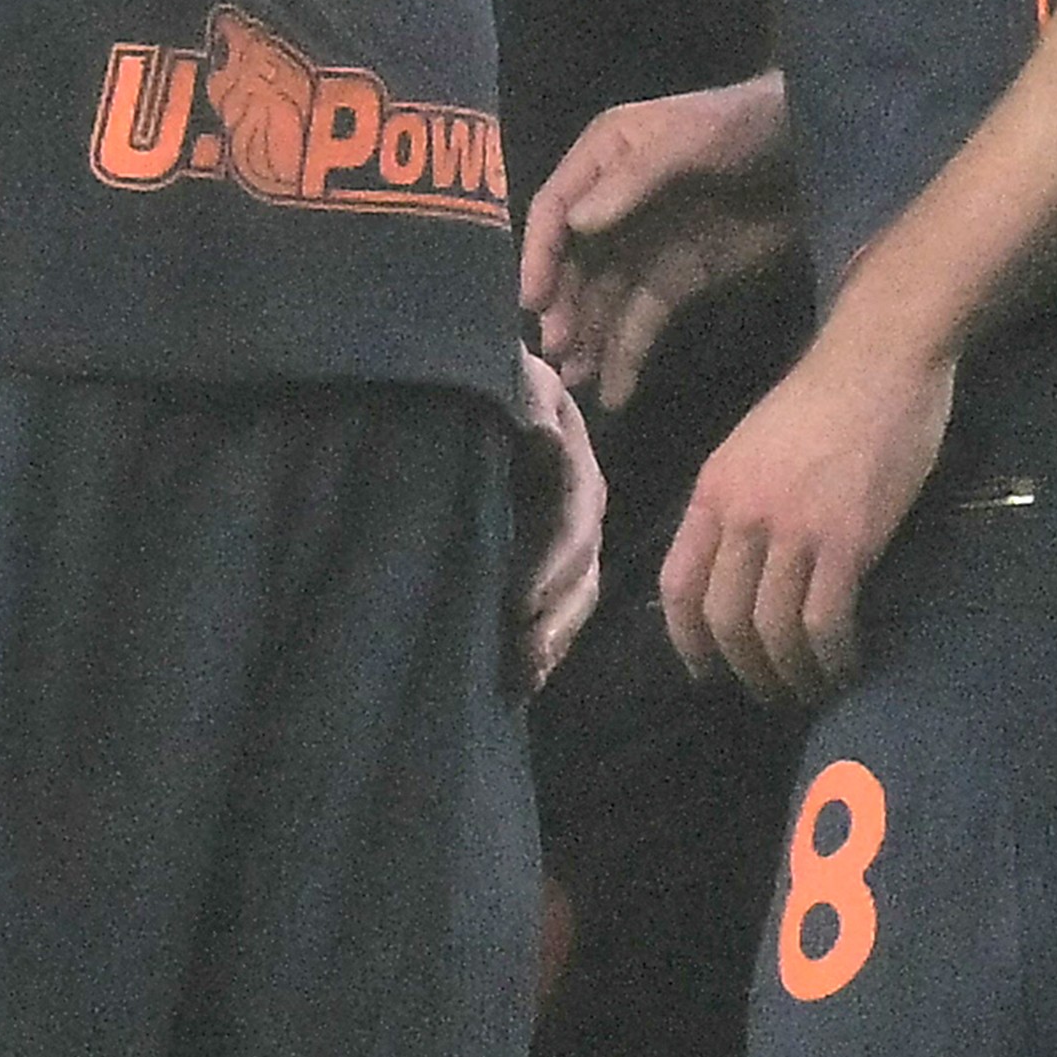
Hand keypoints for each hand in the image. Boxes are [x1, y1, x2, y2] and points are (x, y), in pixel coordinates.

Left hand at [511, 348, 606, 691]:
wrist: (472, 389)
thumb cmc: (490, 383)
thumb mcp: (511, 377)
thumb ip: (528, 397)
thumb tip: (544, 434)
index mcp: (573, 462)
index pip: (577, 519)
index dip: (552, 564)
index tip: (518, 601)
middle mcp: (581, 505)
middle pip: (583, 572)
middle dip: (555, 620)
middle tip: (523, 660)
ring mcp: (567, 536)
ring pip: (576, 597)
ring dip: (552, 640)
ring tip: (524, 679)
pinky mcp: (546, 560)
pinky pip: (558, 607)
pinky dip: (543, 643)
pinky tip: (523, 679)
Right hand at [519, 76, 802, 409]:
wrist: (820, 149)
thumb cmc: (750, 126)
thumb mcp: (693, 140)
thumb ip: (634, 179)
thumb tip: (578, 226)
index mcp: (605, 159)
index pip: (556, 210)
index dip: (540, 254)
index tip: (533, 301)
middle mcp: (614, 206)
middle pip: (576, 264)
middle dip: (564, 308)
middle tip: (555, 353)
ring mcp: (648, 246)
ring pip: (604, 300)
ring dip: (588, 339)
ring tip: (575, 382)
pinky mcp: (682, 280)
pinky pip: (644, 320)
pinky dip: (627, 354)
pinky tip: (614, 392)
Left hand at [657, 309, 955, 700]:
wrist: (877, 362)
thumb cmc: (820, 402)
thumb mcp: (749, 450)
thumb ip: (735, 506)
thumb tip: (730, 571)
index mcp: (711, 493)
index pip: (677, 584)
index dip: (685, 640)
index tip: (704, 672)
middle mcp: (741, 516)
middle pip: (724, 618)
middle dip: (743, 669)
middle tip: (766, 693)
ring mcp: (792, 529)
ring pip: (772, 629)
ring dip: (789, 672)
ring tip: (808, 689)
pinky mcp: (847, 539)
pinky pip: (825, 621)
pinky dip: (831, 656)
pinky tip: (844, 667)